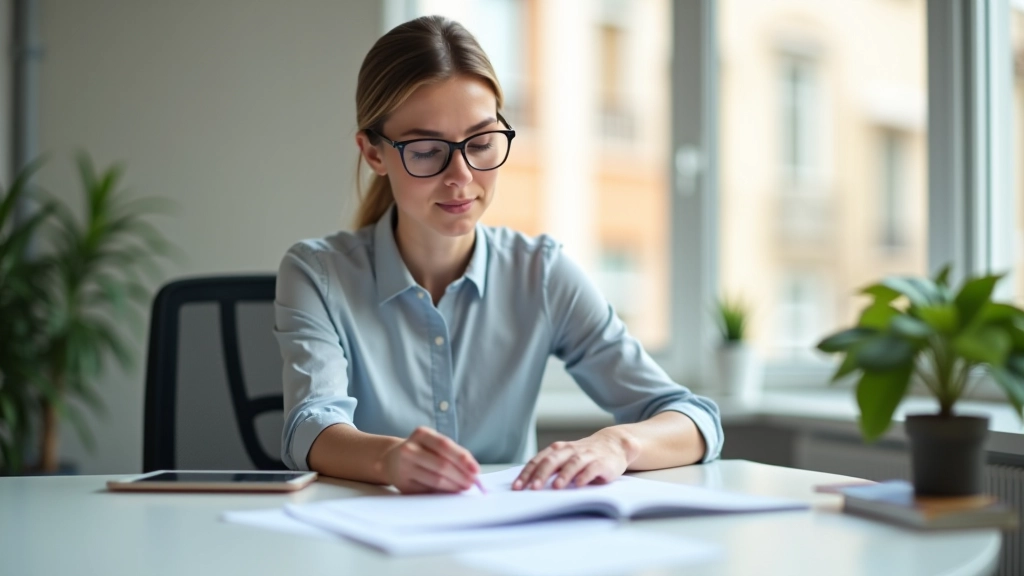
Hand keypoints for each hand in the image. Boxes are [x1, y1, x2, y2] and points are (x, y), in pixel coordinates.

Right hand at [382, 426, 480, 493]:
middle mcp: (409, 449)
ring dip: (454, 486)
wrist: (391, 460)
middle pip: (441, 465)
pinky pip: (428, 490)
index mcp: (421, 434)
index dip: (462, 458)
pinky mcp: (403, 484)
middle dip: (461, 476)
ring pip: (436, 480)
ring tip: (464, 488)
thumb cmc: (421, 451)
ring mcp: (404, 467)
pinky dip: (442, 493)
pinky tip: (450, 492)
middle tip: (472, 483)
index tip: (476, 470)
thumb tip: (473, 472)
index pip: (445, 445)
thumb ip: (452, 454)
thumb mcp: (432, 443)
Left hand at [512, 429, 638, 490]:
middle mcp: (570, 451)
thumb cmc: (583, 456)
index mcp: (557, 450)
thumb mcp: (564, 458)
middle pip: (552, 461)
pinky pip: (592, 468)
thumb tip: (527, 485)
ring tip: (556, 487)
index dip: (526, 474)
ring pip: (572, 463)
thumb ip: (549, 468)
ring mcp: (586, 456)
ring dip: (564, 475)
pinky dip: (585, 476)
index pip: (538, 461)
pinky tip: (579, 484)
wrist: (613, 445)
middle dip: (541, 475)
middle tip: (533, 488)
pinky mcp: (602, 463)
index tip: (517, 487)